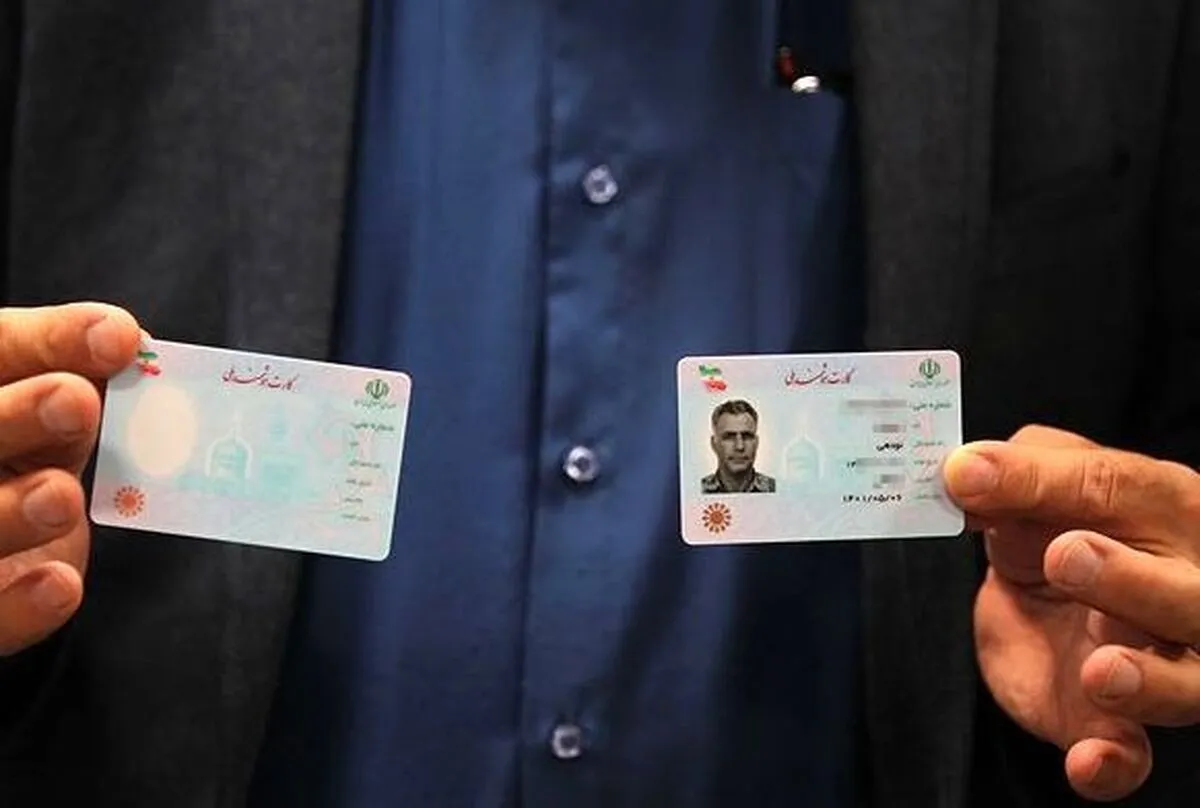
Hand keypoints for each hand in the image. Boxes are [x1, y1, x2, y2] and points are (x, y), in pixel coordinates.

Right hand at [0, 303, 139, 655]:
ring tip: (61, 497)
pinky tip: (61, 586)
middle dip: (17, 416)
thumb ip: (76, 375)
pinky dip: (19, 606)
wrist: (5, 558)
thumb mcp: (50, 414)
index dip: (50, 343)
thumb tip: (126, 341)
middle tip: (75, 402)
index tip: (117, 337)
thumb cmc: (28, 458)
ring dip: (11, 511)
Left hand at [944, 425, 1199, 801]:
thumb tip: (962, 470)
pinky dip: (1113, 763)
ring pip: (1186, 682)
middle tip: (1066, 557)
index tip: (970, 478)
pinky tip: (1088, 761)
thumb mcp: (1026, 492)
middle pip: (1186, 593)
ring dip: (1147, 680)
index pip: (1118, 487)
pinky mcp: (1117, 723)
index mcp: (1160, 509)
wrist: (1040, 600)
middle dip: (1132, 580)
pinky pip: (1134, 755)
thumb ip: (1007, 478)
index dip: (1048, 482)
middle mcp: (1180, 586)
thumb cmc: (1053, 527)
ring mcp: (1159, 662)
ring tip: (1100, 670)